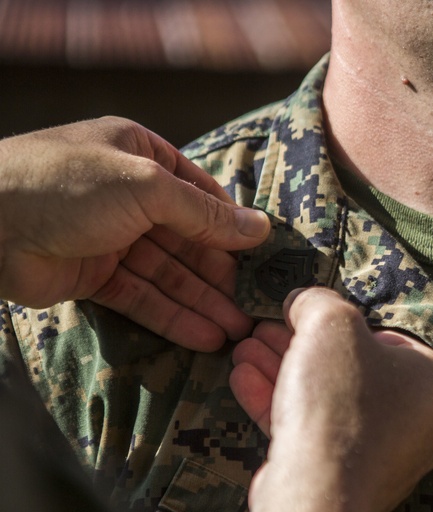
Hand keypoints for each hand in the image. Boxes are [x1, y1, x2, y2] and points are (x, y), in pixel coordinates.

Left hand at [0, 117, 270, 350]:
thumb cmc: (66, 184)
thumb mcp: (147, 186)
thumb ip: (205, 213)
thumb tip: (260, 228)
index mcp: (141, 154)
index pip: (201, 193)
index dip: (233, 226)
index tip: (266, 259)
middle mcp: (128, 194)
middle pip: (188, 238)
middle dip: (222, 274)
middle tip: (256, 308)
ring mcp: (110, 236)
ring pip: (168, 273)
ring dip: (203, 302)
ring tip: (238, 333)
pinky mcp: (93, 275)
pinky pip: (142, 296)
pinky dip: (172, 316)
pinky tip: (204, 336)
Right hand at [230, 288, 432, 511]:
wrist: (318, 492)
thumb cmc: (339, 400)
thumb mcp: (330, 324)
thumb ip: (318, 302)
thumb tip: (305, 300)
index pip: (391, 338)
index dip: (343, 322)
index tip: (305, 315)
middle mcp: (422, 424)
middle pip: (353, 370)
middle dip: (302, 345)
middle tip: (266, 329)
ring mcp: (386, 457)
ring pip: (329, 401)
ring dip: (283, 371)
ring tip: (244, 348)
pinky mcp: (348, 481)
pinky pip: (316, 433)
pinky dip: (281, 406)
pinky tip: (242, 379)